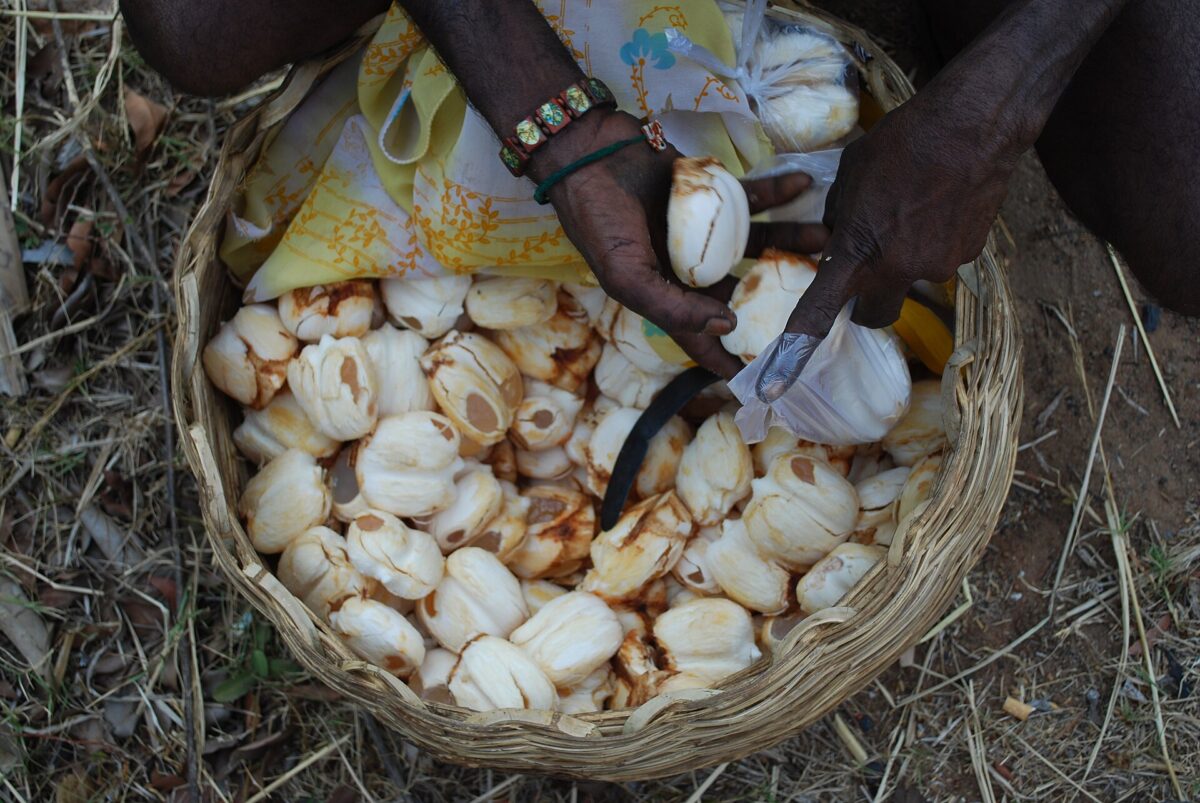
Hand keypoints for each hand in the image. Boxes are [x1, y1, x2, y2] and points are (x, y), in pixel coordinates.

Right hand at [534, 110, 828, 378]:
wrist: (587, 150)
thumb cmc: (598, 218)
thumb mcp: (626, 274)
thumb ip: (671, 308)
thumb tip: (726, 328)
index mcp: (664, 294)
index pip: (702, 337)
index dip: (731, 359)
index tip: (765, 376)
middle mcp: (687, 267)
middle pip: (740, 290)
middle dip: (777, 296)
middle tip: (820, 298)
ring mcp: (702, 229)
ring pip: (756, 243)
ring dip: (790, 241)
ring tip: (827, 240)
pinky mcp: (711, 192)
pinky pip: (751, 197)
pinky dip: (778, 191)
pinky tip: (804, 184)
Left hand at [786, 85, 1018, 336]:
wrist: (975, 124)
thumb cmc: (902, 141)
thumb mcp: (849, 175)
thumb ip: (838, 218)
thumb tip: (838, 239)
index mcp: (858, 252)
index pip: (819, 311)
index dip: (795, 350)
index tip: (775, 387)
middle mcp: (899, 271)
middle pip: (874, 315)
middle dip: (866, 302)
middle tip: (868, 271)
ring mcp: (938, 267)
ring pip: (911, 281)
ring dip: (906, 260)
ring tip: (913, 210)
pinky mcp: (969, 256)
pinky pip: (941, 258)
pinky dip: (936, 241)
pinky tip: (940, 204)